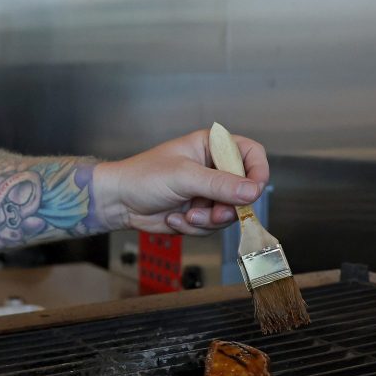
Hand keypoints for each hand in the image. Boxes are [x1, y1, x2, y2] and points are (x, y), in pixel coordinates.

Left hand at [91, 129, 268, 235]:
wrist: (118, 202)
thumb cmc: (143, 177)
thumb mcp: (183, 177)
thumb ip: (219, 184)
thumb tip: (253, 191)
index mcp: (212, 147)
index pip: (250, 153)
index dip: (258, 172)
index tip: (253, 191)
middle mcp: (213, 168)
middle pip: (244, 190)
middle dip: (227, 207)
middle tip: (212, 214)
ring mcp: (208, 192)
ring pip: (230, 213)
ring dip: (208, 221)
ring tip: (186, 216)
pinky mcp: (200, 212)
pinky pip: (213, 226)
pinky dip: (196, 228)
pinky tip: (176, 219)